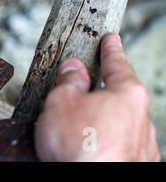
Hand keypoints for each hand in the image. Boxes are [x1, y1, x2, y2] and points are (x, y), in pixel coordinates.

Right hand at [34, 32, 159, 160]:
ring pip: (117, 123)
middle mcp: (141, 119)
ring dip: (99, 122)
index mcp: (127, 95)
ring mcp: (142, 146)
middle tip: (73, 95)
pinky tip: (85, 151)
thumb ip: (69, 81)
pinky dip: (103, 143)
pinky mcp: (136, 165)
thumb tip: (73, 70)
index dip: (111, 49)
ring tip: (72, 134)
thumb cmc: (81, 150)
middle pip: (117, 96)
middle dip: (97, 94)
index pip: (117, 63)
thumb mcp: (61, 102)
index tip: (111, 39)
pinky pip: (118, 145)